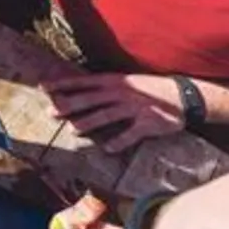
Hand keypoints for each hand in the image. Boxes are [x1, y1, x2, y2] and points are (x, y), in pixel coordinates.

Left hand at [44, 73, 185, 153]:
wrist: (184, 95)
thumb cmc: (150, 90)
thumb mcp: (127, 82)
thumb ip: (105, 87)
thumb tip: (81, 91)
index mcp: (115, 81)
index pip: (84, 81)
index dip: (64, 84)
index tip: (44, 88)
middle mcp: (123, 92)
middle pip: (91, 99)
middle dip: (70, 105)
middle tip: (51, 112)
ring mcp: (135, 107)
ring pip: (107, 115)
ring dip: (89, 123)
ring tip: (73, 130)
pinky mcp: (148, 122)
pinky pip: (131, 133)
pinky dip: (119, 141)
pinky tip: (107, 148)